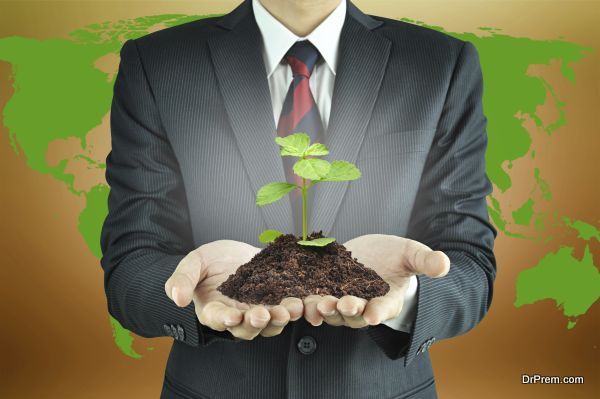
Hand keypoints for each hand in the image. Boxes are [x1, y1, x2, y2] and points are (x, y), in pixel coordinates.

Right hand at [165, 240, 303, 339]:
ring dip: (281, 318)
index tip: (232, 316)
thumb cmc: (209, 262)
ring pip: (271, 323)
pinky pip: (288, 308)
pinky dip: (297, 308)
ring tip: (290, 309)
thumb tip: (177, 297)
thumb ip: (182, 279)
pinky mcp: (277, 300)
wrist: (232, 254)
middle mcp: (238, 316)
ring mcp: (259, 309)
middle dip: (257, 322)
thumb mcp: (194, 263)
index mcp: (214, 310)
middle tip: (265, 314)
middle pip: (247, 328)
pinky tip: (306, 302)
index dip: (225, 319)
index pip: (218, 318)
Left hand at [303, 234, 449, 327]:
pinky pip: (316, 299)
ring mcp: (343, 300)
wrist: (376, 254)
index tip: (373, 313)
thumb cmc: (398, 258)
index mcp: (387, 301)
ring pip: (333, 311)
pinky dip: (308, 301)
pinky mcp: (326, 290)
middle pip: (355, 315)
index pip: (383, 309)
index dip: (378, 312)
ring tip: (319, 304)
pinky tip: (300, 299)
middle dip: (348, 311)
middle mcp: (364, 306)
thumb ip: (426, 261)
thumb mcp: (413, 255)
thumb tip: (445, 264)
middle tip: (342, 305)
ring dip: (325, 310)